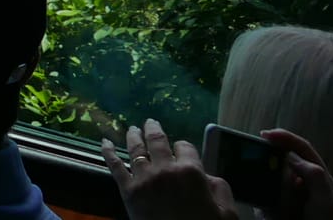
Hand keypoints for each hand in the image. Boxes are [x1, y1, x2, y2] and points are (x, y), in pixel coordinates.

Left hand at [103, 119, 235, 219]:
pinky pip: (115, 166)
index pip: (185, 147)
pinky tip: (104, 142)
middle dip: (154, 129)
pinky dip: (108, 152)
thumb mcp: (228, 213)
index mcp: (191, 172)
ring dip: (133, 135)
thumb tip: (207, 175)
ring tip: (132, 129)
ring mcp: (144, 179)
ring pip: (135, 148)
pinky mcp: (128, 191)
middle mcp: (165, 170)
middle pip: (157, 141)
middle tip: (150, 122)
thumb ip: (220, 188)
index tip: (183, 151)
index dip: (184, 148)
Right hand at [262, 130, 332, 219]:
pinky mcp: (276, 210)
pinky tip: (267, 210)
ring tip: (278, 203)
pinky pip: (263, 200)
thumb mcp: (328, 201)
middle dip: (271, 165)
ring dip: (268, 186)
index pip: (301, 149)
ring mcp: (289, 198)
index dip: (284, 138)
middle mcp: (303, 185)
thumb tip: (290, 156)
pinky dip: (261, 204)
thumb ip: (314, 175)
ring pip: (269, 180)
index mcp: (318, 178)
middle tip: (260, 167)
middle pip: (281, 162)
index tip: (264, 135)